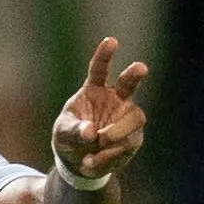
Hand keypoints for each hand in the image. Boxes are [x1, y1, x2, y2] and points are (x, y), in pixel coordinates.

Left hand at [51, 37, 148, 186]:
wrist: (79, 162)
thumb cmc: (70, 139)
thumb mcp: (63, 134)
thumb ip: (74, 131)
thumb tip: (91, 133)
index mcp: (94, 90)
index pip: (99, 69)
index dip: (105, 55)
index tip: (111, 41)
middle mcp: (115, 100)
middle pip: (128, 84)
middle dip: (134, 75)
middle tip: (141, 67)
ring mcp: (127, 118)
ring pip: (135, 118)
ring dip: (116, 133)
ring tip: (97, 145)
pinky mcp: (133, 138)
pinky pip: (127, 145)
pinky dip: (108, 156)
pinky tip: (91, 162)